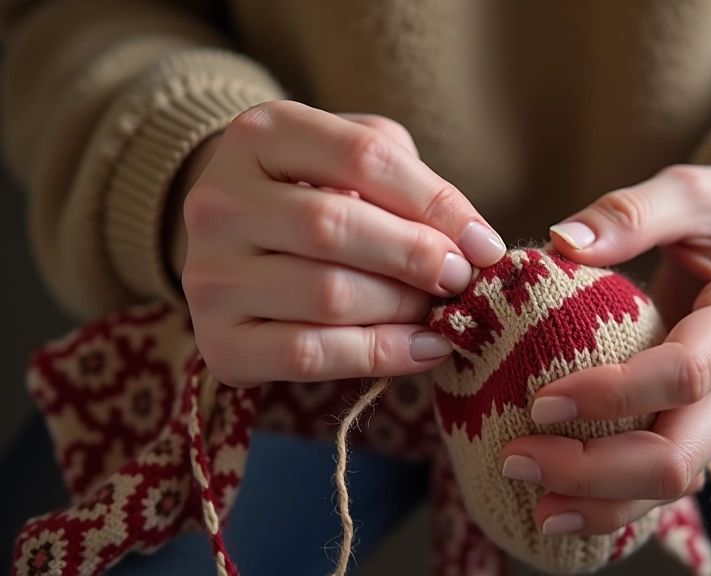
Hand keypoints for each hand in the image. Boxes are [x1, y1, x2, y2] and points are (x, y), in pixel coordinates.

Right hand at [168, 101, 505, 386]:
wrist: (242, 249)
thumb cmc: (317, 195)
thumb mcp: (357, 161)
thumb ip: (410, 182)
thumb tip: (474, 244)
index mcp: (259, 135)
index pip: (362, 157)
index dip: (435, 202)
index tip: (484, 243)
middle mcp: (218, 201)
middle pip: (334, 226)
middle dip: (417, 257)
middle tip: (462, 279)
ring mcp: (208, 276)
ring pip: (327, 295)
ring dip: (403, 308)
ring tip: (439, 310)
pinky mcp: (217, 342)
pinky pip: (309, 354)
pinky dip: (380, 356)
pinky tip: (424, 350)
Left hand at [500, 165, 710, 535]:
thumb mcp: (692, 191)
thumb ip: (629, 213)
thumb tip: (560, 242)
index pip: (682, 376)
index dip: (610, 396)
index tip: (539, 401)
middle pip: (677, 458)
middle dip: (592, 473)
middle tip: (515, 461)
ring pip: (675, 485)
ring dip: (603, 504)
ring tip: (537, 508)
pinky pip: (670, 477)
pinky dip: (620, 499)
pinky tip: (567, 504)